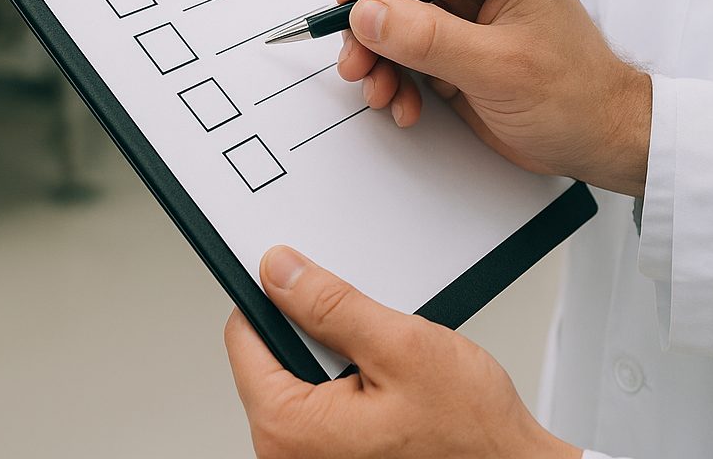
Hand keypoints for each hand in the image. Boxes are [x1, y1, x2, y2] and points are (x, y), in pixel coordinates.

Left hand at [225, 246, 578, 458]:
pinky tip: (394, 388)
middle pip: (274, 356)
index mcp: (288, 430)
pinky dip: (355, 383)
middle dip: (321, 332)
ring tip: (391, 368)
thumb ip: (331, 305)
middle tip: (373, 338)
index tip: (304, 277)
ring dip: (343, 358)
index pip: (243, 335)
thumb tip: (278, 271)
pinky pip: (325, 404)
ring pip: (304, 377)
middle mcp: (287, 454)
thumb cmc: (469, 438)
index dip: (277, 294)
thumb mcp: (401, 347)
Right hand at [337, 0, 651, 196]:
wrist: (601, 145)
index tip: (356, 1)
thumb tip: (367, 14)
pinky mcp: (453, 51)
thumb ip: (429, 38)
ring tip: (379, 92)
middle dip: (370, 17)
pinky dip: (393, 79)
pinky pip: (402, 53)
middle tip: (355, 58)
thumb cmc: (576, 96)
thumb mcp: (499, 67)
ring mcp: (464, 14)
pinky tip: (404, 106)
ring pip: (392, 15)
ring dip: (376, 55)